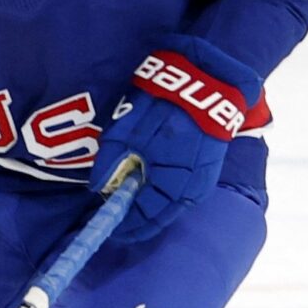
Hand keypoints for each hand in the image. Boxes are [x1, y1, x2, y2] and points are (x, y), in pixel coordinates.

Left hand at [91, 35, 260, 243]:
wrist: (206, 80)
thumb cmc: (161, 102)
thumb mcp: (125, 130)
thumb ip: (109, 163)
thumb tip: (98, 190)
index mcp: (169, 179)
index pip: (145, 216)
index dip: (125, 225)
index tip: (109, 228)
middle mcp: (191, 187)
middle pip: (161, 217)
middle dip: (139, 223)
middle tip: (120, 225)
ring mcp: (204, 180)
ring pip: (174, 207)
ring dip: (154, 210)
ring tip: (134, 208)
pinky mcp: (210, 170)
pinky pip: (185, 194)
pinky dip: (167, 198)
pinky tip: (154, 192)